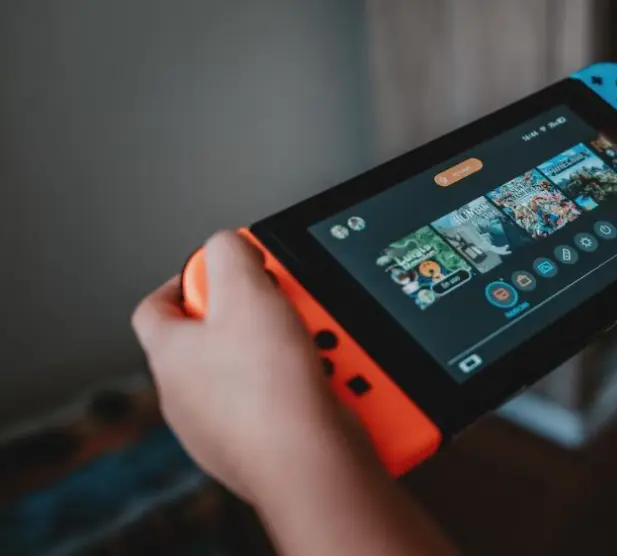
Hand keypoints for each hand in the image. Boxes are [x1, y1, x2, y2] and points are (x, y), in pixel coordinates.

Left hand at [132, 230, 366, 502]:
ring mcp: (227, 427)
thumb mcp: (247, 290)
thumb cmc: (270, 390)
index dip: (190, 280)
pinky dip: (313, 388)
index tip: (225, 271)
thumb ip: (230, 253)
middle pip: (224, 336)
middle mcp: (190, 397)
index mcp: (170, 357)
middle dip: (265, 315)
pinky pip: (289, 404)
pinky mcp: (265, 448)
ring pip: (262, 370)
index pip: (158, 307)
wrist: (310, 463)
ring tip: (322, 346)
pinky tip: (334, 383)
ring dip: (297, 350)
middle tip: (290, 306)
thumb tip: (226, 246)